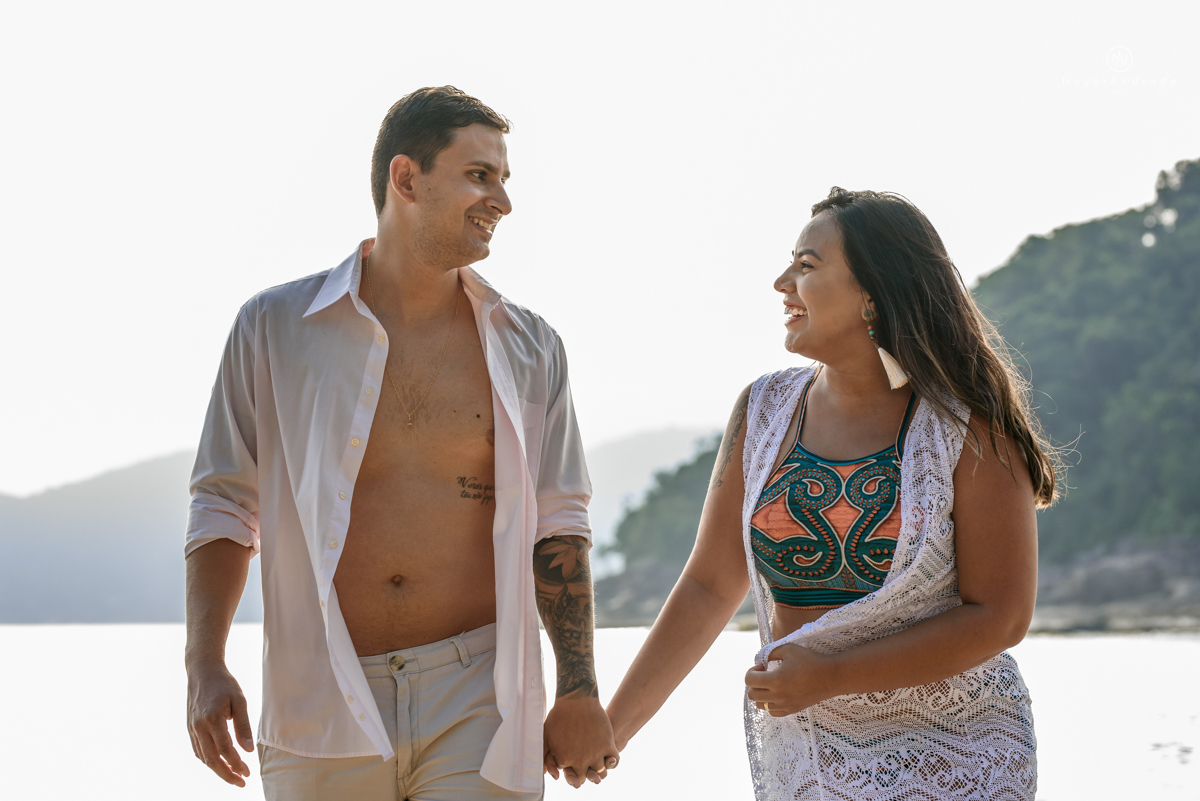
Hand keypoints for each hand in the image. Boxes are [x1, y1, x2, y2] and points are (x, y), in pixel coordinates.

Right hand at [187, 659, 253, 785]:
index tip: (248, 772)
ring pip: (203, 757)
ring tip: (233, 775)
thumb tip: (248, 750)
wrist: (202, 671)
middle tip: (241, 782)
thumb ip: (243, 726)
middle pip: (212, 759)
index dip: (237, 764)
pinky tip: (219, 763)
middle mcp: (199, 727)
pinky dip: (208, 760)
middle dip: (227, 774)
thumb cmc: (224, 684)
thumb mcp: (240, 701)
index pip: (226, 750)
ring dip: (217, 769)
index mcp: (213, 719)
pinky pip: (198, 750)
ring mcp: (192, 728)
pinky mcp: (189, 728)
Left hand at [543, 696, 619, 787]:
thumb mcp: (546, 736)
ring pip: (600, 773)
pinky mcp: (607, 745)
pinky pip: (614, 762)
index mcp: (564, 759)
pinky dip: (612, 762)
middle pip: (583, 778)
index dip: (570, 768)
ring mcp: (595, 754)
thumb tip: (550, 774)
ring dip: (598, 770)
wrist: (576, 700)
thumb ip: (545, 756)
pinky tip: (608, 756)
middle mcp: (580, 760)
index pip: (568, 774)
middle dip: (582, 774)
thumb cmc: (559, 716)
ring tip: (596, 760)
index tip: (572, 761)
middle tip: (584, 765)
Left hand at [744, 643, 838, 715]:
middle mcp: (778, 696)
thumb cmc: (810, 660)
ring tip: (770, 684)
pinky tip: (778, 693)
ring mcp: (785, 705)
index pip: (749, 680)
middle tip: (764, 674)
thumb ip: (770, 653)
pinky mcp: (792, 710)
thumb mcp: (788, 649)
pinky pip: (773, 712)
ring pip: (760, 705)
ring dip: (761, 694)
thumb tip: (761, 660)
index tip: (762, 666)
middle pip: (751, 695)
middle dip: (754, 683)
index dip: (752, 671)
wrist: (831, 676)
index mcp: (776, 680)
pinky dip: (770, 703)